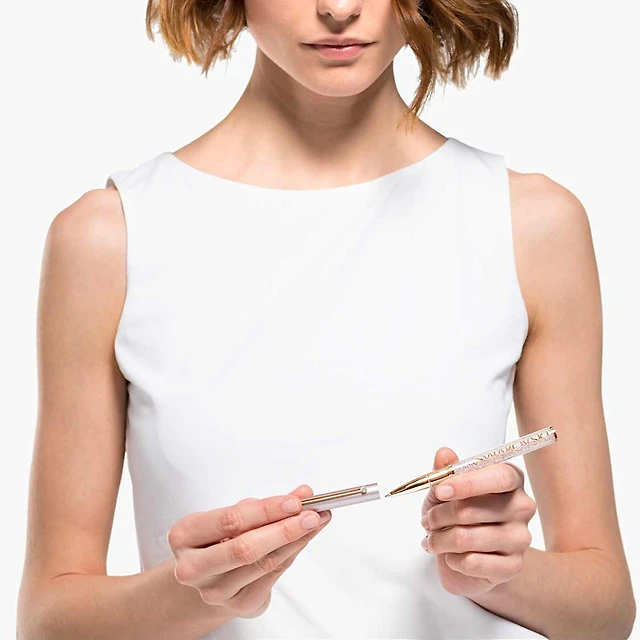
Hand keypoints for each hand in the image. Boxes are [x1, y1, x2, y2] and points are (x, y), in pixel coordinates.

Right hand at [168, 484, 330, 618]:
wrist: (208, 576)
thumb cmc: (219, 539)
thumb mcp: (233, 515)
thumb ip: (266, 505)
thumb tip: (302, 494)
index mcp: (185, 535)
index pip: (230, 521)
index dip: (266, 511)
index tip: (295, 501)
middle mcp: (193, 567)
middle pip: (245, 548)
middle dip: (283, 529)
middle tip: (311, 515)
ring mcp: (214, 591)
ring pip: (263, 563)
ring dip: (295, 541)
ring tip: (316, 522)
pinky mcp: (238, 604)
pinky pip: (272, 576)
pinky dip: (292, 554)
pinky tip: (304, 539)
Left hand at [421, 447, 535, 596]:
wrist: (471, 557)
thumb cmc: (459, 516)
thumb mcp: (446, 490)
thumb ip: (445, 471)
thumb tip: (444, 453)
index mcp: (510, 479)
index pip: (500, 476)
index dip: (467, 483)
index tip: (439, 490)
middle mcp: (522, 506)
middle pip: (474, 509)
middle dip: (439, 516)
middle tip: (427, 520)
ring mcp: (521, 538)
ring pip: (467, 538)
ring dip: (439, 539)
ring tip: (433, 539)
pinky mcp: (513, 566)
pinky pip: (473, 562)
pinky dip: (452, 559)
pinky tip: (450, 556)